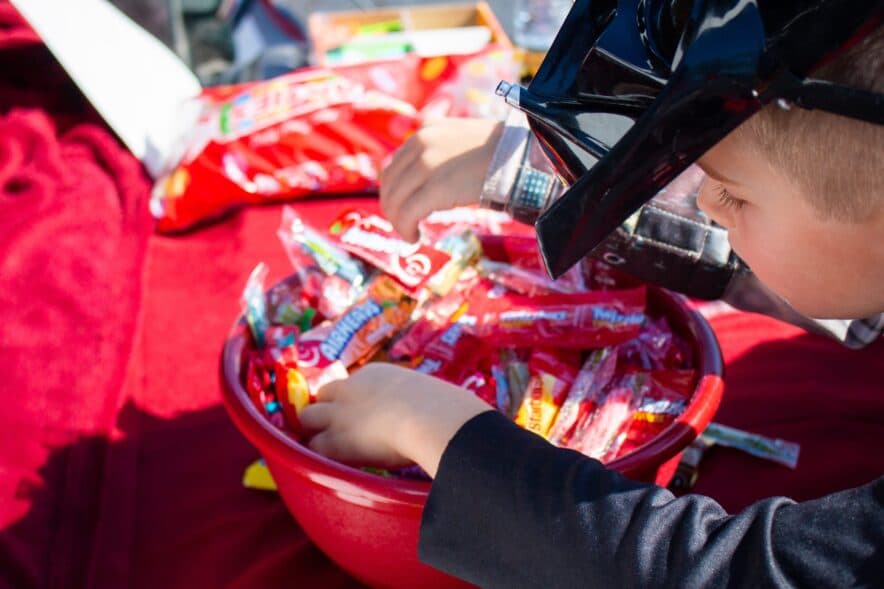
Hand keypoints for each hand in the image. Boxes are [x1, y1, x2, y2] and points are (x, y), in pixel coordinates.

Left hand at [299, 363, 492, 476]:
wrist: (434, 419)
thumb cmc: (447, 409)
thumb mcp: (435, 396)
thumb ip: (431, 403)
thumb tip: (456, 415)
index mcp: (377, 374)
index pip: (351, 382)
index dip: (350, 400)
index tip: (359, 413)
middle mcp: (353, 388)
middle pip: (322, 394)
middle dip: (324, 410)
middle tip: (333, 429)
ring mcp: (341, 413)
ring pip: (307, 418)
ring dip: (314, 432)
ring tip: (324, 449)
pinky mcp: (336, 440)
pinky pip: (313, 448)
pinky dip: (318, 457)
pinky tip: (327, 467)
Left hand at [380, 118, 502, 241]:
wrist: (522, 157)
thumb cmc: (499, 154)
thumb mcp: (461, 141)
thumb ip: (438, 153)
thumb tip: (424, 180)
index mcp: (426, 131)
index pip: (394, 164)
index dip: (392, 190)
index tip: (400, 207)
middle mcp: (420, 143)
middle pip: (390, 183)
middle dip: (392, 208)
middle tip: (403, 225)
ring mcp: (427, 164)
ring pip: (395, 200)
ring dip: (398, 221)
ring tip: (410, 233)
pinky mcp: (436, 187)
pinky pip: (408, 213)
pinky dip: (405, 229)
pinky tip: (414, 237)